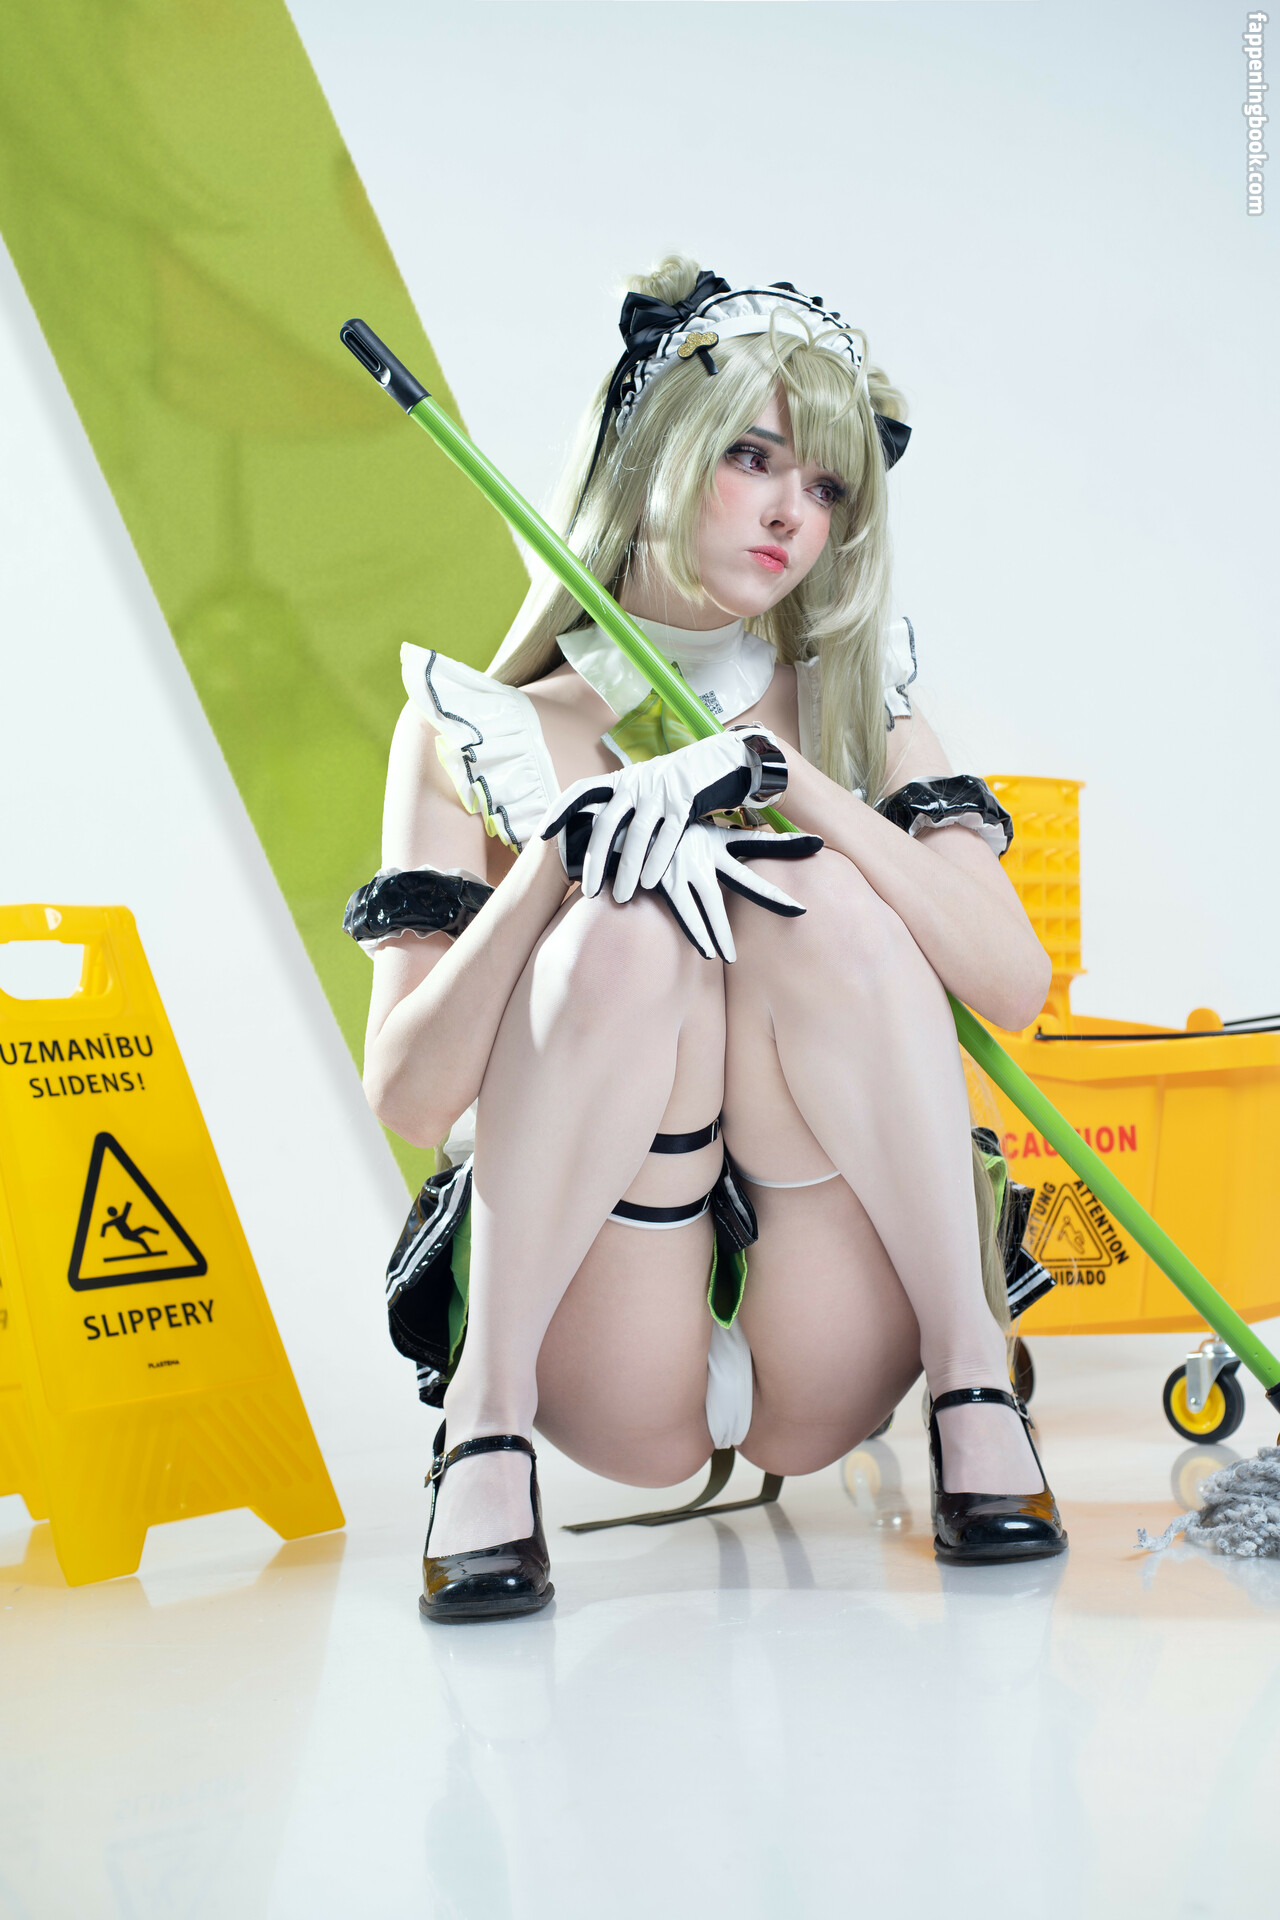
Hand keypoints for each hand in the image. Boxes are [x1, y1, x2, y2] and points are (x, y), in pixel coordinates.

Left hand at [539, 726, 787, 902]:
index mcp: (621, 780)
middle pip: (606, 823)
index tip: (542, 834)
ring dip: (626, 868)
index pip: (581, 790)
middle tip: (587, 891)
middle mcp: (636, 782)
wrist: (722, 760)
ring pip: (637, 833)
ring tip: (620, 897)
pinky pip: (669, 833)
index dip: (560, 810)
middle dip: (594, 859)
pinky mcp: (686, 799)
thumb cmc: (678, 786)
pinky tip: (650, 882)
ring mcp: (660, 790)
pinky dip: (658, 858)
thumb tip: (598, 843)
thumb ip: (624, 809)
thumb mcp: (646, 790)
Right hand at [653, 821, 822, 960]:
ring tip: (733, 956)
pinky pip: (682, 911)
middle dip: (772, 894)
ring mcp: (683, 867)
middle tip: (799, 910)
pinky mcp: (662, 880)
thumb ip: (737, 844)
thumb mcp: (701, 838)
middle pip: (744, 878)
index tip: (818, 844)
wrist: (622, 827)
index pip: (758, 844)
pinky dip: (696, 931)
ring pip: (710, 904)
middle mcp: (704, 853)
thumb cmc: (666, 835)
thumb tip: (780, 843)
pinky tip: (707, 951)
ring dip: (721, 931)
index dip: (787, 844)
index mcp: (715, 842)